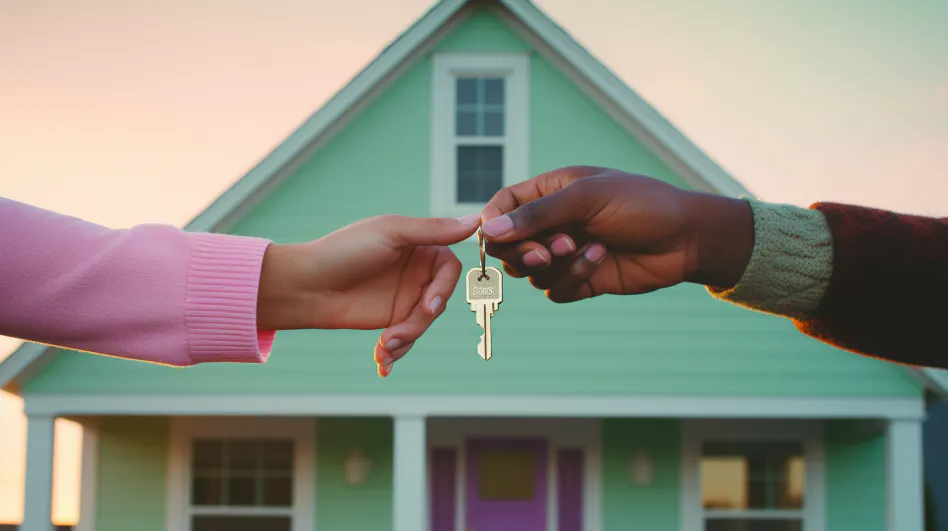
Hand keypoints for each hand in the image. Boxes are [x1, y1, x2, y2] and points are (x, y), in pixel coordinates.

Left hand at [257, 213, 480, 376]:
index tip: (430, 305)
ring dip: (407, 338)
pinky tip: (383, 363)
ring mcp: (403, 298)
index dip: (445, 289)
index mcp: (419, 246)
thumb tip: (475, 221)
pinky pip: (406, 339)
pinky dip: (396, 352)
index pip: (450, 269)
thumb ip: (432, 230)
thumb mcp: (390, 233)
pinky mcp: (389, 321)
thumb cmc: (344, 251)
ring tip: (384, 346)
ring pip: (423, 325)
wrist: (306, 286)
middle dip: (421, 320)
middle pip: (439, 301)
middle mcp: (415, 273)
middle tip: (398, 332)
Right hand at [479, 166, 753, 301]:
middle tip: (546, 253)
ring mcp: (566, 253)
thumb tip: (490, 229)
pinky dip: (572, 279)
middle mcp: (554, 224)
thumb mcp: (587, 198)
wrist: (686, 237)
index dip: (494, 222)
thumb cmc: (641, 204)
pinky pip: (555, 291)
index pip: (503, 207)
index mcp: (550, 192)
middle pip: (509, 245)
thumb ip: (538, 214)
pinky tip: (599, 260)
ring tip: (583, 248)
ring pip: (530, 273)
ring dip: (554, 265)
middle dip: (522, 252)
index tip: (496, 236)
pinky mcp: (581, 280)